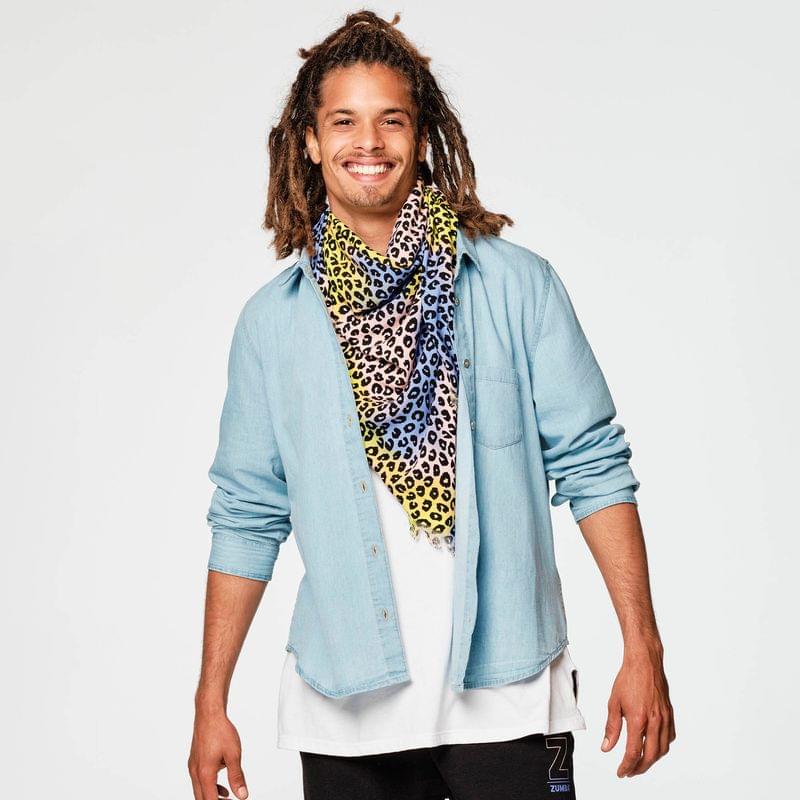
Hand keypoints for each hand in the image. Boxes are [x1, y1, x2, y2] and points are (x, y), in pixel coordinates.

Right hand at [188, 707, 248, 799]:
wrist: (209, 714)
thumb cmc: (220, 730)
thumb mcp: (233, 755)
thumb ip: (237, 777)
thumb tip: (242, 795)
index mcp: (205, 773)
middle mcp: (195, 772)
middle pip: (202, 798)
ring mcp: (193, 766)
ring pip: (199, 790)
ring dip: (212, 795)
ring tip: (227, 797)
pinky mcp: (194, 761)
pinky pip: (199, 780)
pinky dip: (209, 786)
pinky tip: (220, 785)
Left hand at [600, 644, 675, 777]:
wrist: (644, 662)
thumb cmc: (628, 678)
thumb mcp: (613, 703)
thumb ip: (611, 728)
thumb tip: (606, 747)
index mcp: (638, 719)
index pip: (634, 752)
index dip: (627, 766)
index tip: (621, 772)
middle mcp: (655, 721)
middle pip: (651, 756)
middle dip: (640, 768)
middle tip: (629, 771)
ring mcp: (665, 718)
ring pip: (663, 749)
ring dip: (652, 760)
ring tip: (640, 762)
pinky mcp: (670, 714)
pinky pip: (669, 737)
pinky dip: (662, 746)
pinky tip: (654, 746)